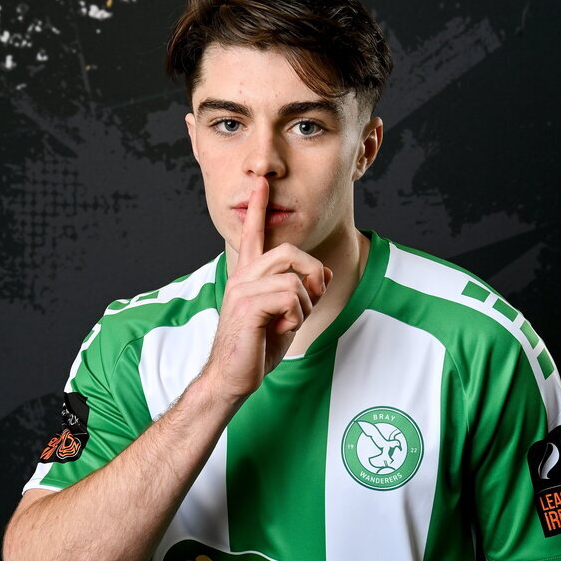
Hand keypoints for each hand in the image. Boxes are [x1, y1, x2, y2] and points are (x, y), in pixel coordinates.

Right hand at [203, 178, 331, 401]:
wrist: (233, 377)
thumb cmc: (256, 349)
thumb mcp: (287, 316)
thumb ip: (302, 292)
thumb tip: (327, 272)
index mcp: (247, 276)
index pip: (253, 235)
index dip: (258, 208)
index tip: (261, 183)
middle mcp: (242, 277)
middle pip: (289, 252)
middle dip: (312, 276)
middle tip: (310, 301)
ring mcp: (243, 289)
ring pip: (295, 280)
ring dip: (304, 307)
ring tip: (288, 324)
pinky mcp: (247, 305)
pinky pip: (291, 298)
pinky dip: (296, 318)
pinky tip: (280, 330)